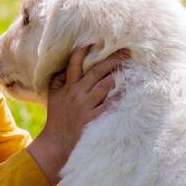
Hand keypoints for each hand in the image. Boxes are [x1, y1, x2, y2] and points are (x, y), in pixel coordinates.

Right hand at [26, 45, 129, 184]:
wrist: (56, 143)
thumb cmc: (57, 119)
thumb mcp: (53, 98)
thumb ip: (58, 81)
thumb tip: (64, 67)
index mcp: (68, 87)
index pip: (74, 65)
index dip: (82, 52)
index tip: (92, 42)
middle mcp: (77, 94)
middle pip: (96, 71)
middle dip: (112, 60)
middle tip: (126, 52)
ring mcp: (85, 106)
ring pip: (104, 85)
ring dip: (118, 75)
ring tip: (131, 67)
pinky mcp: (92, 119)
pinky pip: (109, 106)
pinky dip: (119, 98)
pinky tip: (129, 91)